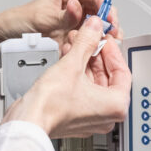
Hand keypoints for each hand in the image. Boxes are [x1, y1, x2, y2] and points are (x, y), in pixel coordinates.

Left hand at [0, 0, 121, 51]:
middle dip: (109, 25)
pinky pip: (88, 43)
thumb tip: (78, 7)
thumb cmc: (20, 21)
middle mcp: (76, 8)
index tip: (110, 20)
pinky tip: (92, 52)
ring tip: (105, 46)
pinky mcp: (72, 40)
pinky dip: (92, 47)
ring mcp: (75, 25)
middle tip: (112, 36)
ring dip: (103, 38)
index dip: (106, 8)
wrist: (6, 39)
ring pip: (98, 29)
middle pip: (101, 14)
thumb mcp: (43, 17)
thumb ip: (64, 15)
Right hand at [2, 17, 131, 137]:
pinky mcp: (76, 118)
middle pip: (108, 77)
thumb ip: (87, 42)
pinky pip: (83, 92)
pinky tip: (68, 59)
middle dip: (95, 55)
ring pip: (94, 84)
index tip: (104, 39)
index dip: (112, 50)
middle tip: (89, 38)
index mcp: (116, 106)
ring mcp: (91, 118)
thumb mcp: (72, 64)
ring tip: (75, 45)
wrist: (28, 122)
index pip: (122, 71)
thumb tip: (94, 28)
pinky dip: (77, 76)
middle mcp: (107, 116)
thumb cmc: (50, 105)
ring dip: (84, 62)